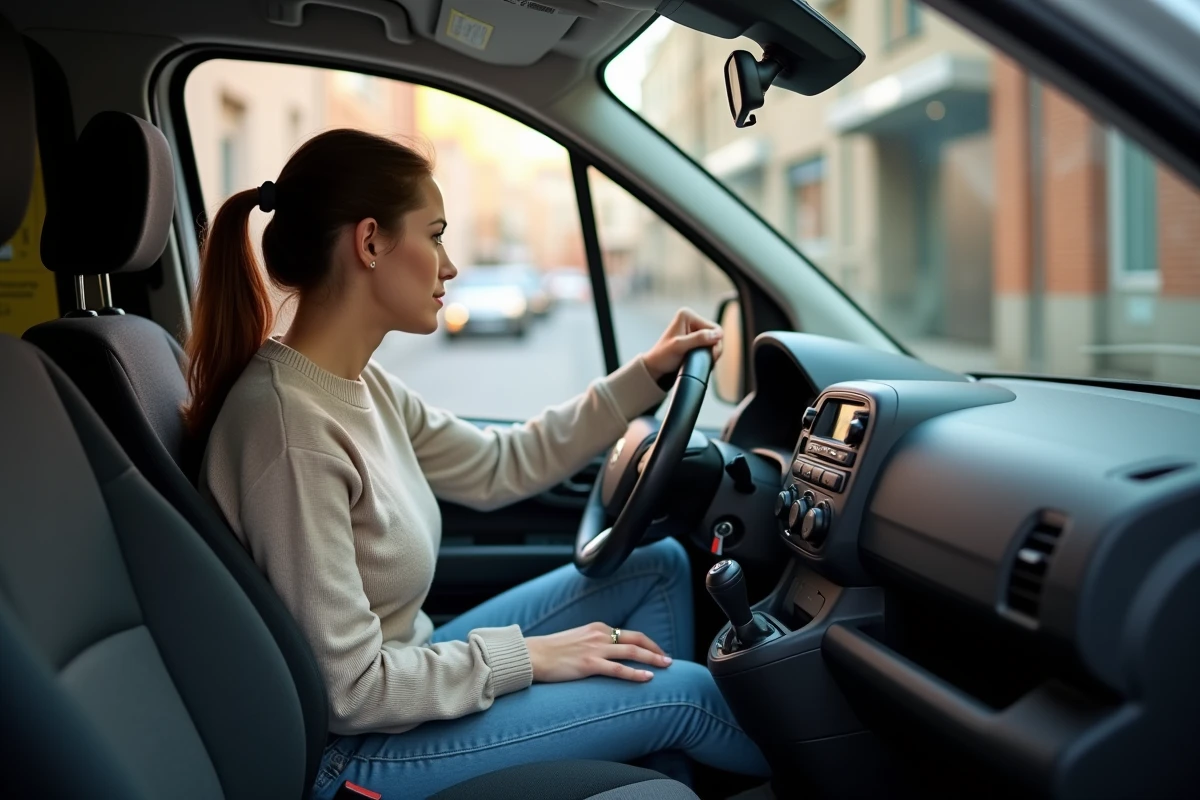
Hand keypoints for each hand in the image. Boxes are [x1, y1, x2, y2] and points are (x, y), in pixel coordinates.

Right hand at [526, 622, 672, 682]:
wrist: (532, 655)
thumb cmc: (550, 651)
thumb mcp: (576, 640)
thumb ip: (592, 643)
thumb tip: (606, 654)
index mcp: (596, 628)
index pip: (628, 633)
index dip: (646, 642)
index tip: (655, 650)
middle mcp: (599, 635)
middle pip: (636, 639)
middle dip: (655, 648)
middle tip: (668, 658)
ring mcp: (594, 649)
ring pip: (632, 651)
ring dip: (652, 658)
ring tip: (666, 666)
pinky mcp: (589, 664)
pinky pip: (618, 669)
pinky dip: (636, 673)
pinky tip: (648, 677)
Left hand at [642, 307, 722, 381]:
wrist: (655, 367)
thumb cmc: (663, 356)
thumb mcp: (679, 346)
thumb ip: (698, 339)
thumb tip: (717, 334)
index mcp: (687, 315)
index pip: (714, 328)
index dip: (715, 342)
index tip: (710, 355)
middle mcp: (691, 319)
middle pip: (716, 333)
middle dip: (713, 347)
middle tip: (708, 359)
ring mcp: (693, 328)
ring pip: (714, 340)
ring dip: (711, 351)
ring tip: (703, 360)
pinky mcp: (695, 338)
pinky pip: (709, 344)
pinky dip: (708, 353)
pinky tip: (702, 359)